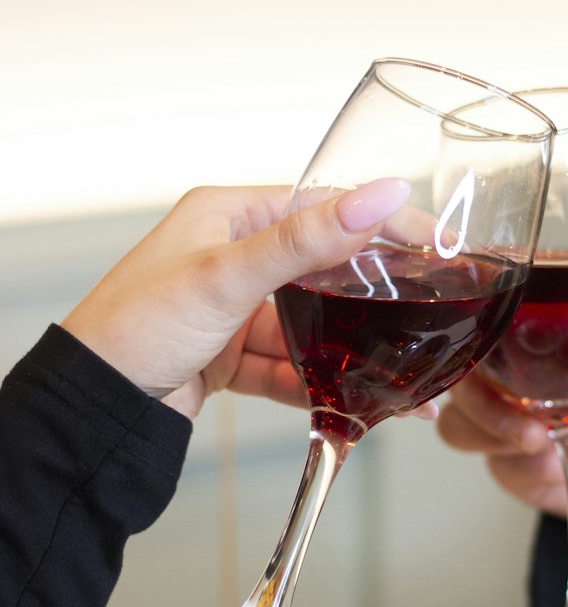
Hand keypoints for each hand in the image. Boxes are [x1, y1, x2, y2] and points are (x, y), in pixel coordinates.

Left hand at [61, 178, 409, 420]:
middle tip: (427, 306)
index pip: (323, 206)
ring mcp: (233, 308)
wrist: (93, 410)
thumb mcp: (228, 276)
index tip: (434, 242)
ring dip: (350, 350)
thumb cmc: (134, 326)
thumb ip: (308, 241)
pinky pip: (288, 365)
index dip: (381, 222)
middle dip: (374, 294)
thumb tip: (377, 196)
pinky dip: (318, 384)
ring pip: (311, 323)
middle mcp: (232, 254)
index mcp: (228, 213)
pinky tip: (352, 402)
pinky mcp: (230, 355)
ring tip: (398, 373)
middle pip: (323, 267)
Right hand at [438, 319, 567, 606]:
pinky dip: (531, 472)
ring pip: (459, 425)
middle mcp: (511, 375)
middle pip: (457, 377)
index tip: (491, 340)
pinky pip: (502, 469)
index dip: (472, 328)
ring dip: (492, 435)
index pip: (483, 320)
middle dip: (480, 400)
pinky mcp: (518, 468)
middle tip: (527, 421)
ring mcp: (509, 422)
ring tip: (540, 444)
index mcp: (537, 332)